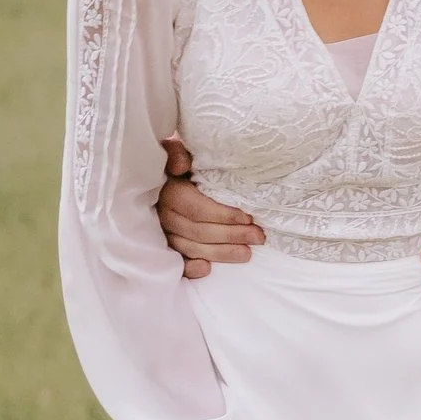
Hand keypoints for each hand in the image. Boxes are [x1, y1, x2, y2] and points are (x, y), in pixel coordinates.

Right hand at [158, 135, 263, 279]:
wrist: (162, 174)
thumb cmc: (180, 162)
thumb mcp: (178, 149)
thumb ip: (176, 152)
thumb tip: (182, 164)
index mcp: (168, 191)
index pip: (197, 209)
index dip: (224, 215)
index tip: (249, 217)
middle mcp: (162, 215)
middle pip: (198, 231)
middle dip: (231, 235)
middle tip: (258, 237)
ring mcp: (162, 233)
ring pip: (191, 248)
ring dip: (220, 253)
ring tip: (247, 253)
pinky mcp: (164, 247)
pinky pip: (176, 262)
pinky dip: (190, 268)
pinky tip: (207, 270)